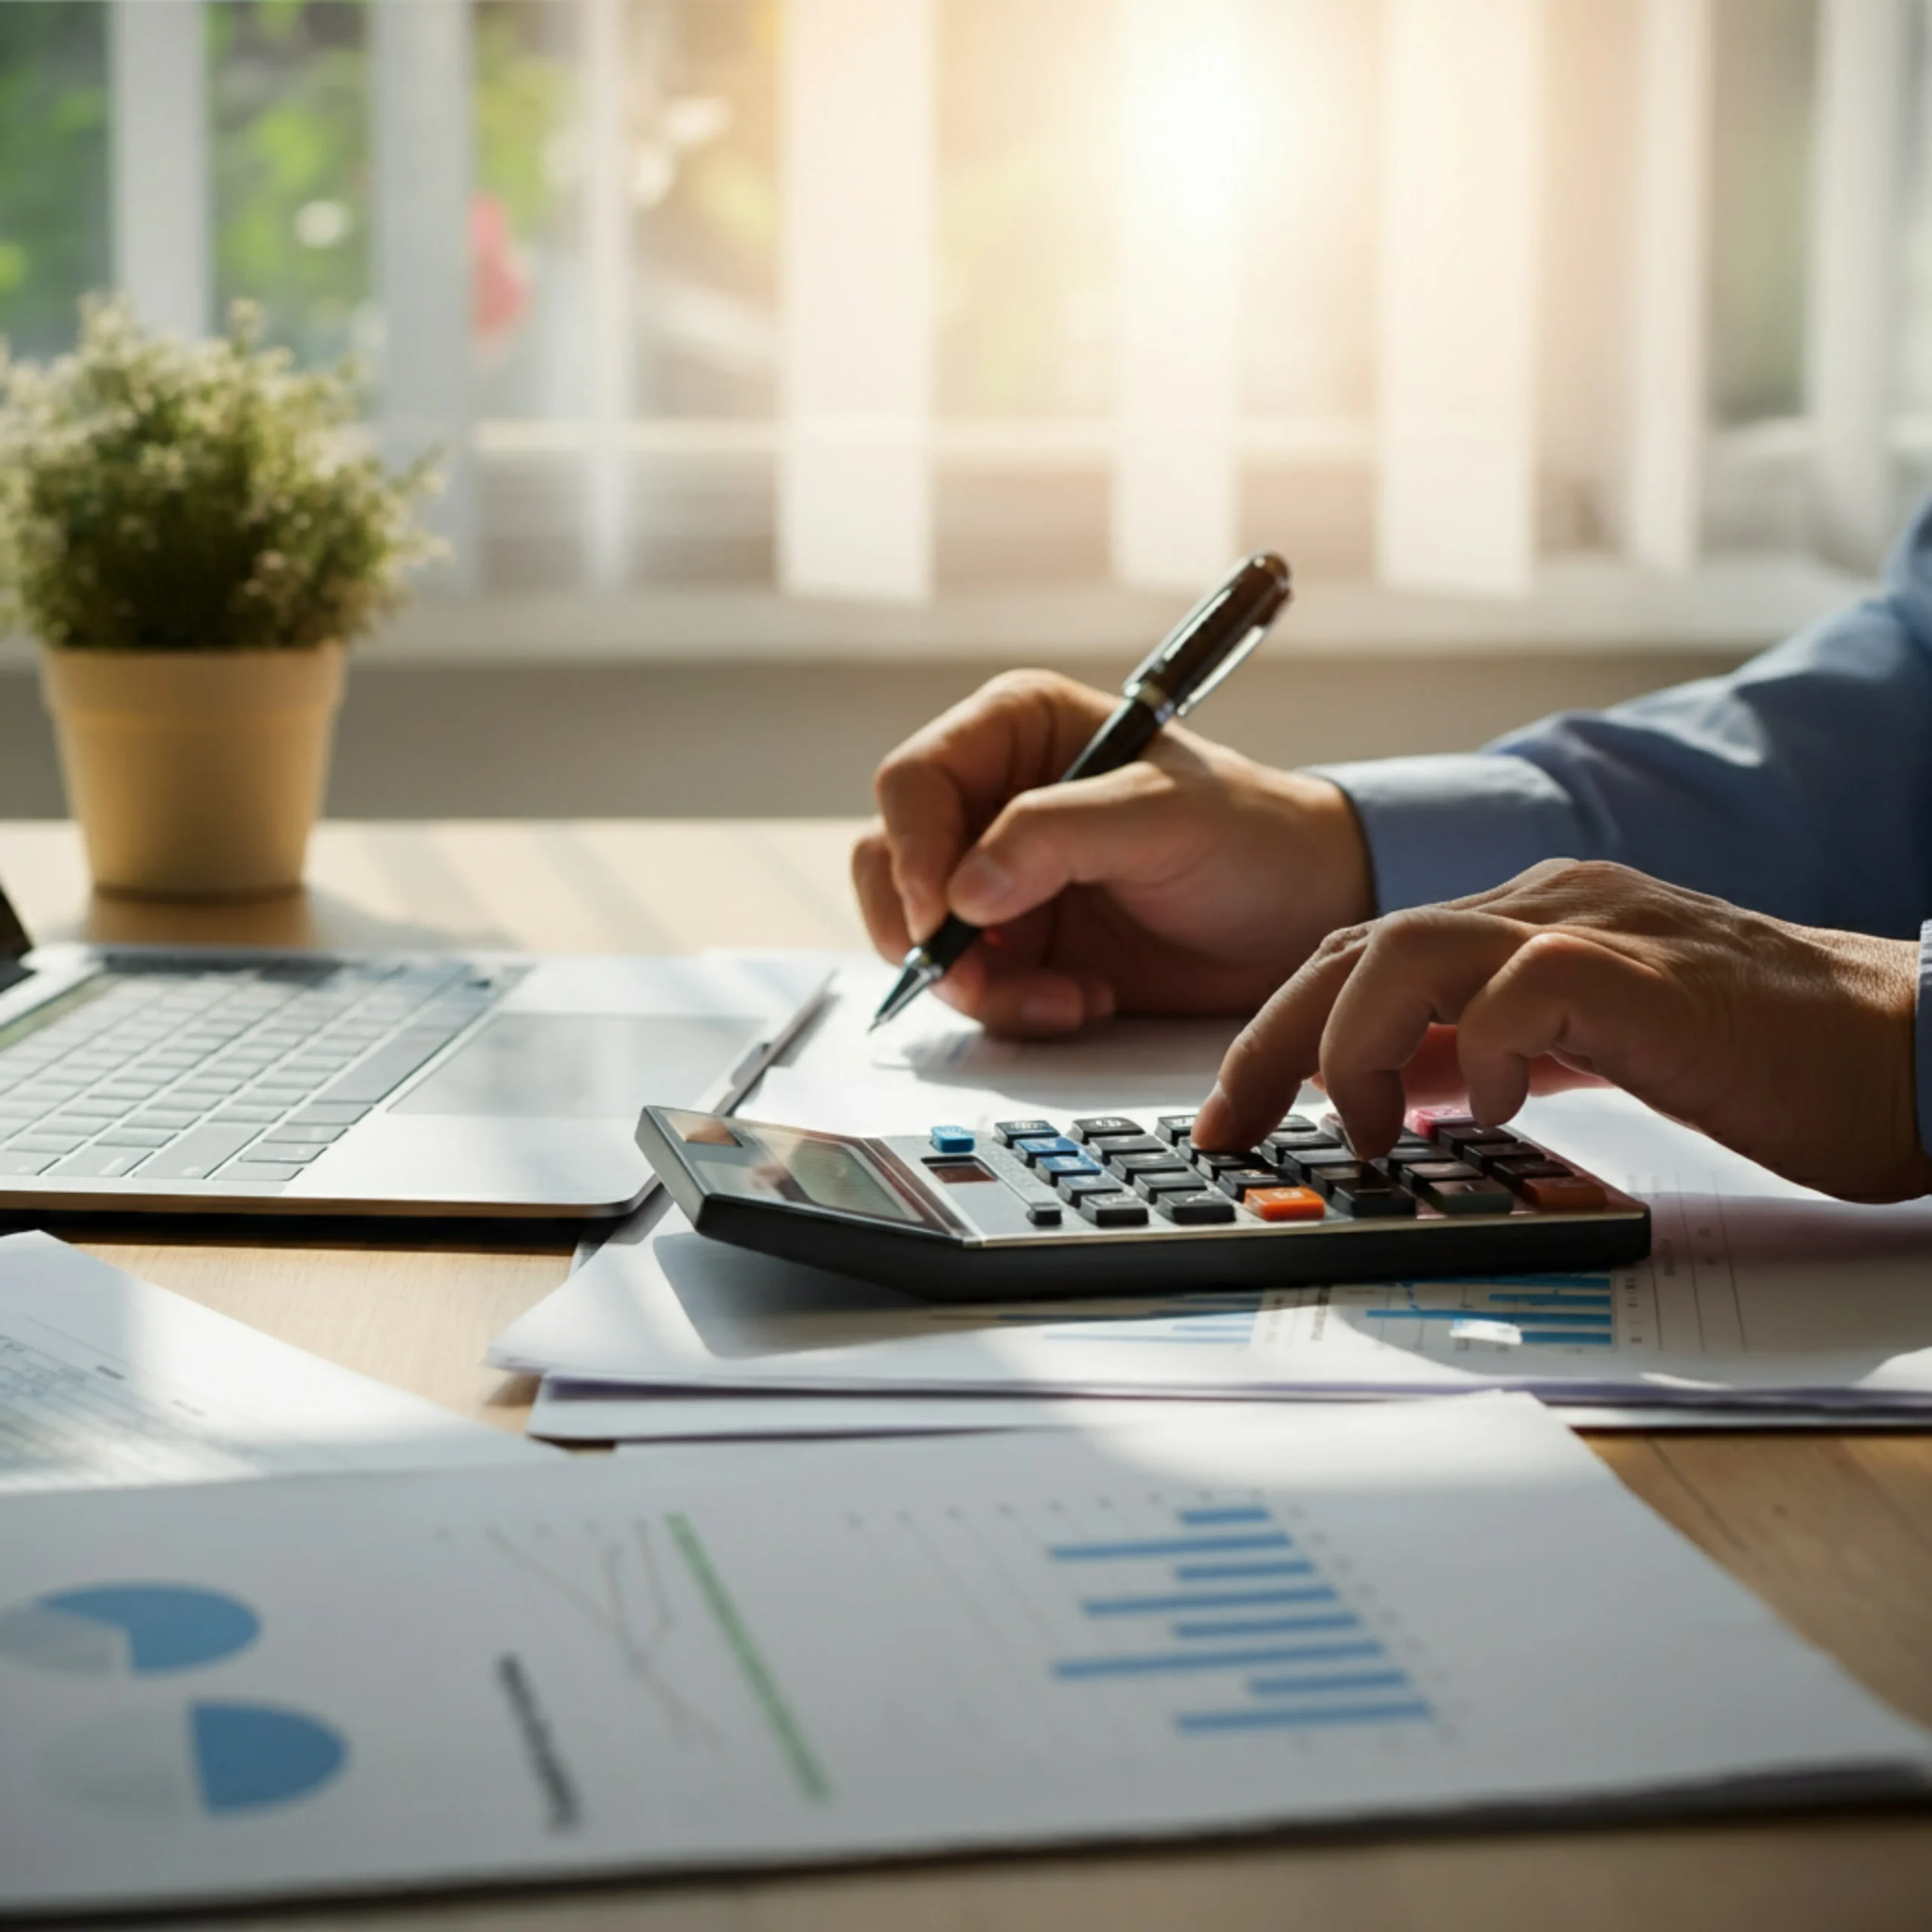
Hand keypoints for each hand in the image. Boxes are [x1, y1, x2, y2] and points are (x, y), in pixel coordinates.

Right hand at [853, 670, 1373, 1034]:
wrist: (1298, 916)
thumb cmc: (1250, 836)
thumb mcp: (1162, 818)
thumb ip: (1056, 837)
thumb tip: (960, 892)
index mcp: (1016, 730)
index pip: (914, 782)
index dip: (913, 851)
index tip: (943, 914)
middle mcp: (990, 800)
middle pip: (893, 864)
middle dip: (929, 933)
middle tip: (978, 977)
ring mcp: (996, 877)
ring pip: (919, 936)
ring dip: (978, 985)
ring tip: (1066, 997)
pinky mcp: (1015, 946)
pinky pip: (968, 988)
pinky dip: (1013, 1009)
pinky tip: (1084, 1000)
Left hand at [1192, 859, 1931, 1203]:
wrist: (1906, 1047)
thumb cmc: (1761, 1057)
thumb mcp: (1586, 1052)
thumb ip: (1492, 1050)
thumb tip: (1398, 1089)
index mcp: (1526, 923)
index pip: (1358, 957)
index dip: (1277, 1032)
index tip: (1232, 1114)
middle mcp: (1546, 909)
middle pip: (1353, 946)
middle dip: (1272, 1041)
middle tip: (1233, 1128)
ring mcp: (1594, 930)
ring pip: (1408, 947)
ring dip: (1354, 1044)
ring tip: (1365, 1128)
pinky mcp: (1647, 976)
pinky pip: (1523, 991)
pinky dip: (1483, 1053)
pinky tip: (1495, 1111)